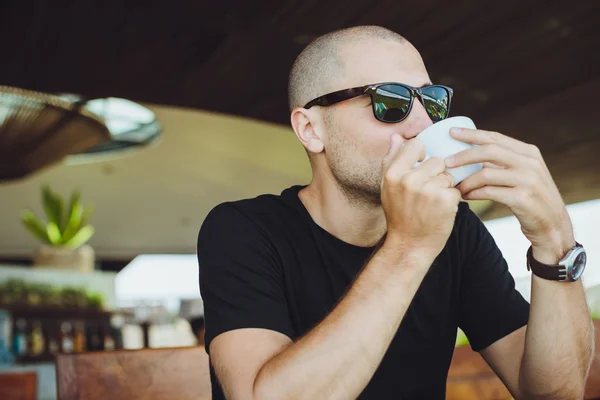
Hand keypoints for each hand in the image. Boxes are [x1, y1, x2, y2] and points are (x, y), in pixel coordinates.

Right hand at [381, 134, 461, 256]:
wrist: (409, 246)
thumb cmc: (399, 216)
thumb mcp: (388, 187)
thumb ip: (391, 160)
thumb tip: (396, 136)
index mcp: (393, 174)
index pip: (415, 145)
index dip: (421, 154)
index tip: (421, 166)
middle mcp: (409, 180)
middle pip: (436, 161)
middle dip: (436, 174)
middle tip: (426, 193)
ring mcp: (428, 190)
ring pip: (447, 175)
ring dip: (444, 188)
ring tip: (432, 203)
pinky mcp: (446, 200)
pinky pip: (456, 189)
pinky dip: (452, 200)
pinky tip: (440, 211)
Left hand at [445, 128, 574, 259]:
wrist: (552, 224)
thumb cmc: (531, 198)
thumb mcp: (523, 174)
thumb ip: (503, 162)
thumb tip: (470, 153)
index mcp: (529, 152)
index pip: (495, 138)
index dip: (472, 134)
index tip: (452, 132)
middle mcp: (530, 163)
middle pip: (489, 151)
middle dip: (464, 155)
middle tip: (447, 162)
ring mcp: (528, 181)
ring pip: (486, 173)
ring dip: (467, 180)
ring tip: (456, 186)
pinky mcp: (523, 199)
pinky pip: (489, 192)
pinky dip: (474, 193)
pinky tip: (466, 196)